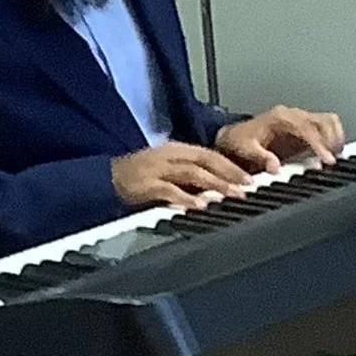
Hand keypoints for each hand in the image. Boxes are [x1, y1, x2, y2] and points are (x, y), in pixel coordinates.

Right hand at [112, 140, 250, 208]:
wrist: (106, 178)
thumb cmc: (139, 176)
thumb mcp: (167, 168)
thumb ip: (190, 174)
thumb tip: (216, 184)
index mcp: (176, 150)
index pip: (209, 154)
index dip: (231, 165)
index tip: (250, 176)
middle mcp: (169, 155)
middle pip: (205, 160)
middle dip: (229, 173)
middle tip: (248, 186)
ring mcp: (157, 169)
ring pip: (192, 173)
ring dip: (214, 184)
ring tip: (231, 194)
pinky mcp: (147, 184)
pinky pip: (169, 190)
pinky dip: (185, 197)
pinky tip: (198, 205)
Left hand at [216, 106, 344, 172]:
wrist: (235, 137)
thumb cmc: (240, 141)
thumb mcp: (244, 149)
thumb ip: (260, 157)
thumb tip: (275, 166)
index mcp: (280, 118)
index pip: (307, 128)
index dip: (319, 144)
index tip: (328, 160)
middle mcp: (293, 115)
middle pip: (324, 121)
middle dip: (332, 141)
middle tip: (333, 162)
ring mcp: (300, 120)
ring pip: (328, 121)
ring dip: (336, 139)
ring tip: (335, 159)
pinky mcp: (305, 128)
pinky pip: (326, 127)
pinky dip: (333, 139)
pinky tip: (331, 155)